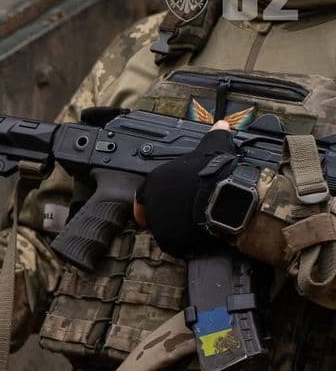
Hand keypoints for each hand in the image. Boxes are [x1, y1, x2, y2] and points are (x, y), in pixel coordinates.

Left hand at [134, 120, 232, 256]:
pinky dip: (184, 244)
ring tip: (196, 225)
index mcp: (154, 180)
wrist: (224, 193)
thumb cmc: (216, 169)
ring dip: (176, 229)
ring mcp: (157, 221)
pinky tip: (197, 237)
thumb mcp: (212, 147)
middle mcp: (151, 201)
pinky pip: (174, 245)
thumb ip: (212, 136)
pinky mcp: (168, 239)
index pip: (145, 194)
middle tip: (188, 213)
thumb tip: (221, 125)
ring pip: (163, 229)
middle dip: (168, 214)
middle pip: (155, 212)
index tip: (169, 201)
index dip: (156, 199)